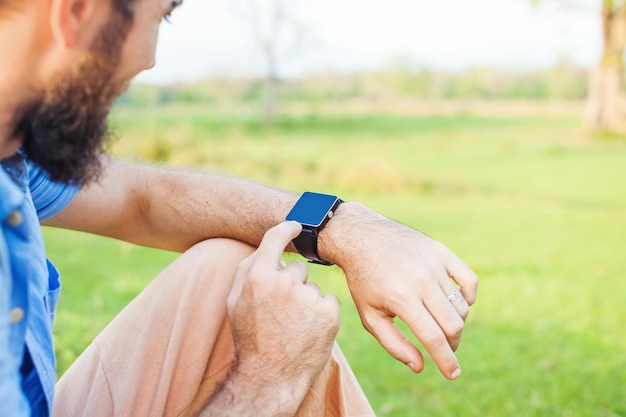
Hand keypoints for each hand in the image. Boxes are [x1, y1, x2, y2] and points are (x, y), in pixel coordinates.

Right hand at [226, 221, 339, 406]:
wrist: (271, 376)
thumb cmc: (250, 337)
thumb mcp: (235, 301)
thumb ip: (248, 269)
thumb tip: (267, 246)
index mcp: (258, 276)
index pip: (276, 238)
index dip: (287, 228)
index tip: (295, 226)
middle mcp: (285, 282)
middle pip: (297, 268)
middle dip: (292, 283)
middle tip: (281, 311)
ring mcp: (309, 297)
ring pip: (313, 287)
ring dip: (307, 300)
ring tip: (293, 325)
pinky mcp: (329, 312)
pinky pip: (328, 300)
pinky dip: (322, 313)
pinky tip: (309, 330)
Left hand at [322, 203, 478, 379]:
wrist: (362, 237)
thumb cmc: (364, 281)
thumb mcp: (370, 315)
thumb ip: (393, 344)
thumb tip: (420, 366)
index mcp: (401, 298)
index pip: (433, 338)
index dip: (446, 361)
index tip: (453, 374)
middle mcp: (420, 280)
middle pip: (453, 325)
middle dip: (452, 344)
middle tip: (445, 348)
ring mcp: (433, 263)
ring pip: (461, 305)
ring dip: (456, 322)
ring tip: (440, 323)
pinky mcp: (441, 251)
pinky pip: (469, 280)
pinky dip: (469, 297)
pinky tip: (457, 303)